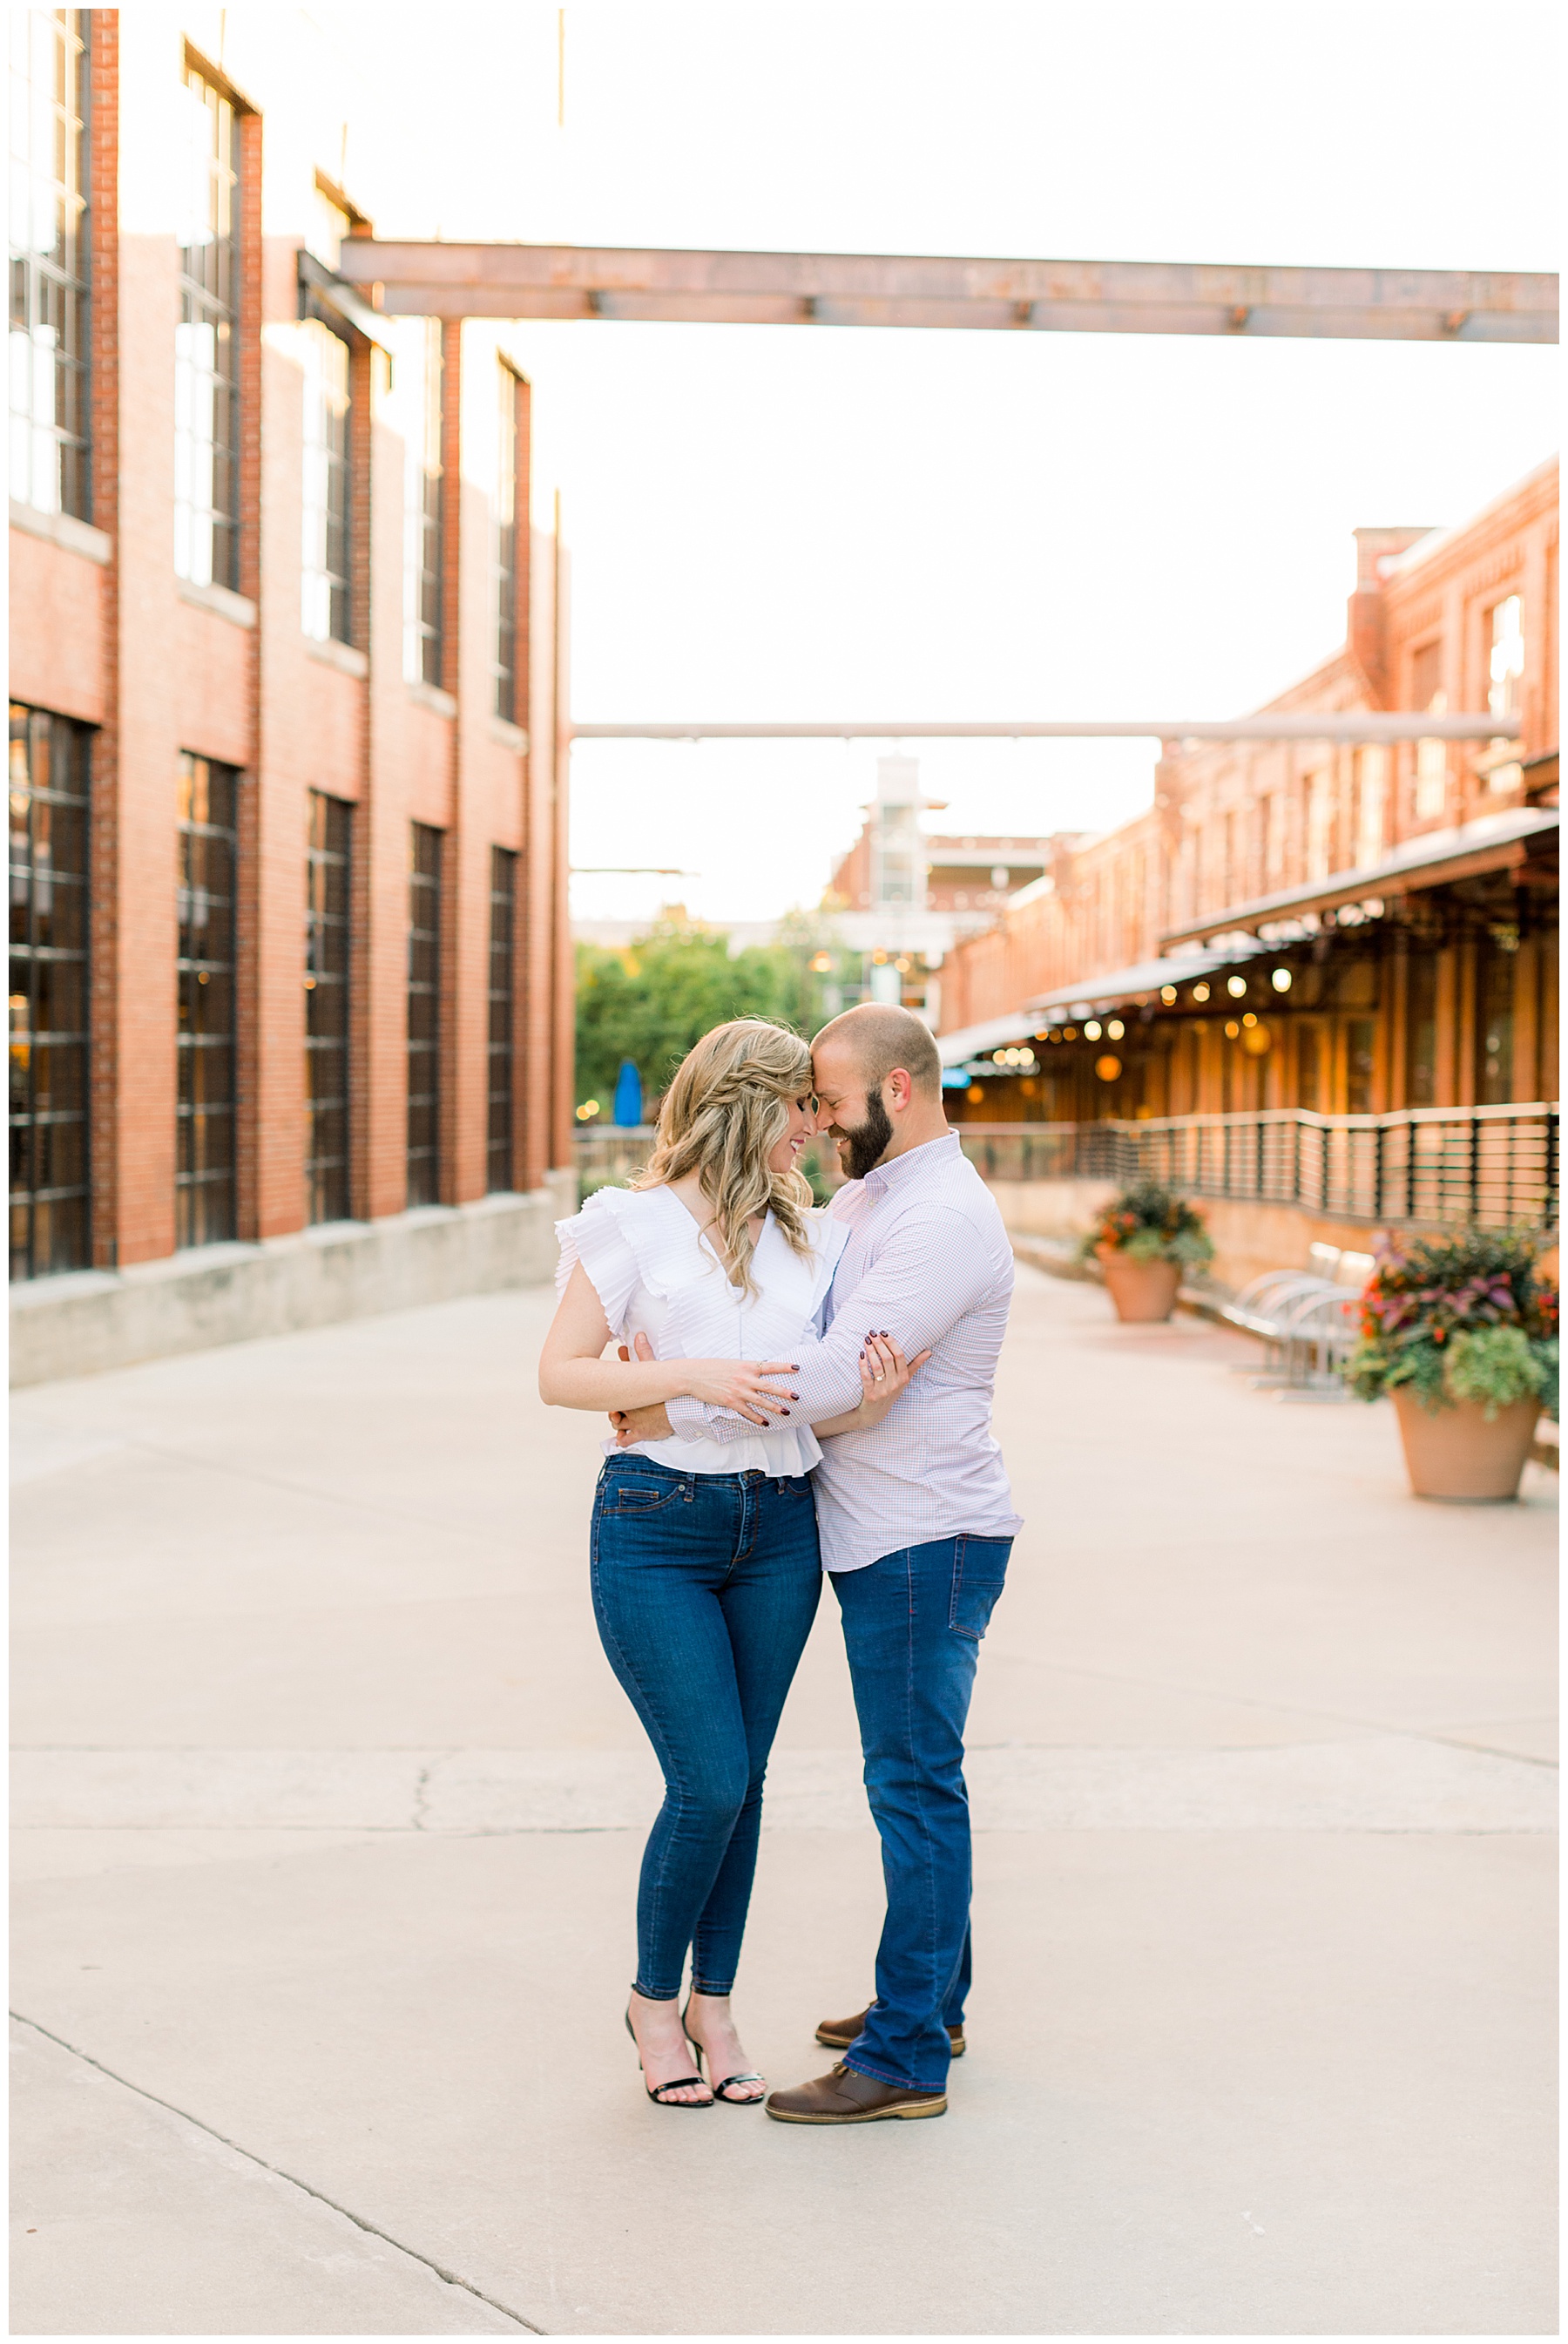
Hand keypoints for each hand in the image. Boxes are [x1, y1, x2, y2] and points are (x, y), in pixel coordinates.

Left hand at [608, 1336, 671, 1447]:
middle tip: (616, 1407)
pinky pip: (626, 1440)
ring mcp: (633, 1422)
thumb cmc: (668, 1391)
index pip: (614, 1387)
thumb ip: (644, 1353)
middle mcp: (628, 1408)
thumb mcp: (655, 1368)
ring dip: (617, 1422)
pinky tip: (620, 1438)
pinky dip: (622, 1439)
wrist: (681, 1410)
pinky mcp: (640, 1434)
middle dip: (613, 1408)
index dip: (610, 1386)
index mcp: (629, 1393)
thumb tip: (639, 1335)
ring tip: (618, 1420)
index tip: (609, 1382)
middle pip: (613, 1408)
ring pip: (617, 1423)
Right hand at [612, 1330, 797, 1425]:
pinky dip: (757, 1418)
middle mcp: (744, 1378)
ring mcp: (738, 1391)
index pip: (770, 1366)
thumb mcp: (731, 1363)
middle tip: (797, 1396)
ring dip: (775, 1407)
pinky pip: (747, 1412)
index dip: (785, 1367)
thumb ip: (746, 1369)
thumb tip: (760, 1372)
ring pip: (761, 1401)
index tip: (798, 1368)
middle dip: (785, 1392)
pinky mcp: (730, 1402)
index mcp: (746, 1366)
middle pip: (770, 1386)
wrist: (693, 1375)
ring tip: (786, 1412)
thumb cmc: (712, 1367)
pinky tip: (766, 1423)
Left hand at [845, 1331, 930, 1428]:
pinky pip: (866, 1377)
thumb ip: (915, 1365)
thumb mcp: (905, 1380)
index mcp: (903, 1378)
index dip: (891, 1343)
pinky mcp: (870, 1395)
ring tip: (866, 1341)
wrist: (875, 1413)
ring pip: (877, 1366)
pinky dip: (863, 1365)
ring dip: (871, 1352)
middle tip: (872, 1333)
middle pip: (888, 1359)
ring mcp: (883, 1390)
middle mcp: (894, 1384)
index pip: (900, 1356)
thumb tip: (929, 1352)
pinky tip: (861, 1355)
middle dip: (879, 1344)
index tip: (884, 1333)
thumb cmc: (891, 1392)